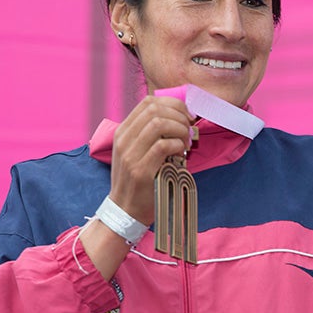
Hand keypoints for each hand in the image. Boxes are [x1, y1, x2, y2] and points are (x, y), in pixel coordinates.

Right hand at [109, 96, 194, 224]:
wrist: (125, 210)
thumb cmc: (139, 180)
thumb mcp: (138, 151)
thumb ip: (151, 135)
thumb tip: (181, 118)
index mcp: (123, 132)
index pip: (148, 102)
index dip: (172, 104)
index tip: (186, 115)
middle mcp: (123, 139)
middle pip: (154, 109)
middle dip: (179, 115)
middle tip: (189, 128)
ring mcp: (130, 155)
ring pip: (158, 123)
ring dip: (179, 129)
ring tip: (185, 141)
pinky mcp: (140, 170)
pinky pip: (163, 145)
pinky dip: (177, 145)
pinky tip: (180, 152)